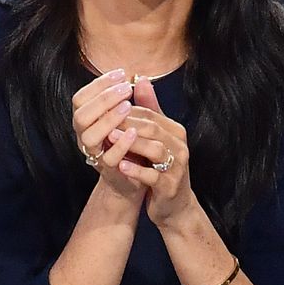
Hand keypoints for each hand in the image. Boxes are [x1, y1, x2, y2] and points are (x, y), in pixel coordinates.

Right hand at [70, 68, 143, 203]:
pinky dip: (121, 143)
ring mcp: (94, 154)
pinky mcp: (108, 170)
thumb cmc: (130, 143)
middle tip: (126, 89)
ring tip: (128, 106)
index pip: (80, 99)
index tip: (121, 74)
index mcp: (87, 121)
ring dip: (108, 119)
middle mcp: (84, 137)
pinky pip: (108, 157)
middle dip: (103, 99)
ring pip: (89, 136)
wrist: (134, 177)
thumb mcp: (131, 119)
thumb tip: (140, 78)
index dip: (98, 85)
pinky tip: (134, 131)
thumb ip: (133, 102)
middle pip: (81, 115)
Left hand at [106, 77, 194, 226]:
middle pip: (153, 128)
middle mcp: (180, 146)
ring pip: (155, 149)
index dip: (127, 110)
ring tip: (110, 138)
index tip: (104, 108)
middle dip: (128, 122)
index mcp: (175, 132)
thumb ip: (150, 109)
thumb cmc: (161, 168)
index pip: (150, 115)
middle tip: (103, 119)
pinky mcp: (171, 186)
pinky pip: (154, 176)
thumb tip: (140, 79)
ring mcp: (177, 167)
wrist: (175, 205)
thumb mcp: (157, 137)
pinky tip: (120, 166)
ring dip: (131, 143)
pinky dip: (137, 170)